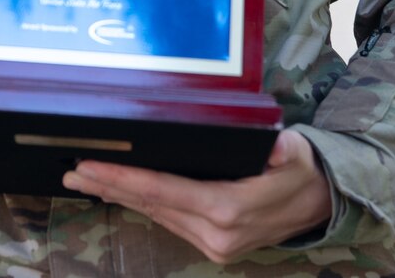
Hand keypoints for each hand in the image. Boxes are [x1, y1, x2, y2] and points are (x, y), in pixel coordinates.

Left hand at [61, 129, 330, 263]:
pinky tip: (122, 193)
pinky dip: (144, 205)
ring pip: (157, 215)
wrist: (321, 204)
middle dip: (110, 186)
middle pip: (152, 204)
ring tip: (87, 180)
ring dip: (121, 197)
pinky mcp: (214, 247)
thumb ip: (282, 150)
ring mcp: (215, 244)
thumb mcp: (296, 152)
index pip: (164, 191)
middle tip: (73, 170)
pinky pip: (170, 221)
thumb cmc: (302, 171)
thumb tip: (274, 148)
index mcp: (230, 209)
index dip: (125, 179)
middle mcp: (217, 233)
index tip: (92, 168)